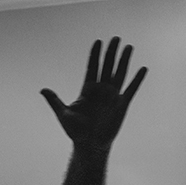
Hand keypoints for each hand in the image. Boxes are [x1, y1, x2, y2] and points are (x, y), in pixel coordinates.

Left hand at [41, 36, 146, 152]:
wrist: (89, 145)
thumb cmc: (75, 132)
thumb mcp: (63, 114)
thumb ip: (54, 100)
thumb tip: (42, 90)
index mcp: (87, 90)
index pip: (92, 67)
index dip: (94, 55)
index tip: (97, 42)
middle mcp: (101, 90)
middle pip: (107, 66)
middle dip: (111, 52)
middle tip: (115, 38)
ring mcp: (112, 96)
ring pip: (119, 73)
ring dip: (124, 60)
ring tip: (128, 47)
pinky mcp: (122, 105)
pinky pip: (131, 89)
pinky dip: (137, 79)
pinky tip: (143, 68)